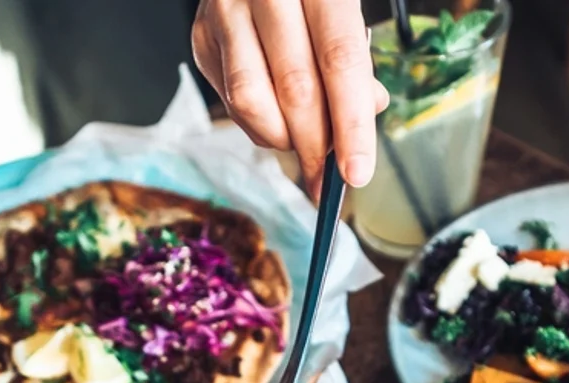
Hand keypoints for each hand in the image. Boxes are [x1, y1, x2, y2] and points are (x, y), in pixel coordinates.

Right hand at [193, 0, 388, 188]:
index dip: (351, 123)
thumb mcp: (342, 5)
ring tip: (302, 145)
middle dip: (315, 146)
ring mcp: (225, 14)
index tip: (357, 171)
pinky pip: (230, 100)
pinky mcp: (202, 37)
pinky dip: (259, 124)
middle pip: (295, 88)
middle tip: (327, 180)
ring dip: (282, 139)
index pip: (339, 61)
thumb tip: (366, 111)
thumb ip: (354, 56)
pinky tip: (277, 119)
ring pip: (251, 101)